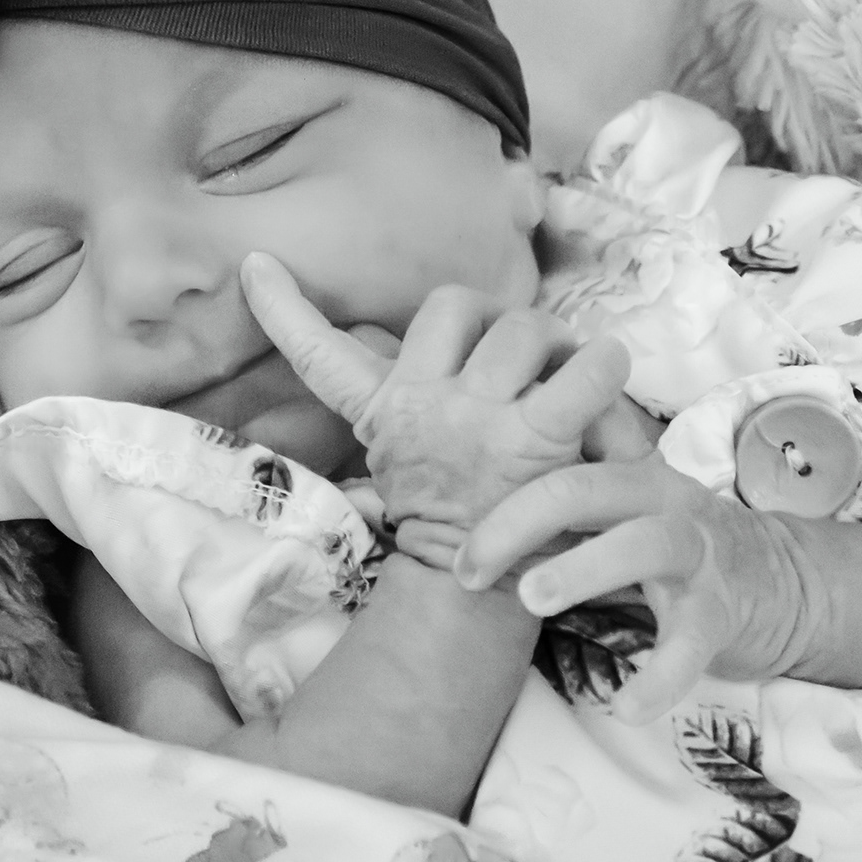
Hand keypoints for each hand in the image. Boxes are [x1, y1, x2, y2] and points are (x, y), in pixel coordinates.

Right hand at [242, 254, 632, 568]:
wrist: (477, 595)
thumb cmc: (451, 515)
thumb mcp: (397, 458)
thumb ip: (387, 401)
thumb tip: (379, 345)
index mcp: (384, 409)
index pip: (322, 354)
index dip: (286, 311)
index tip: (255, 266)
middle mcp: (423, 405)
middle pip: (458, 306)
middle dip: (499, 316)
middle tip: (525, 350)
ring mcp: (478, 420)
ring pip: (520, 327)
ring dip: (553, 340)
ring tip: (568, 369)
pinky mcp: (534, 441)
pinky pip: (582, 373)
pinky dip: (603, 362)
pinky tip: (606, 370)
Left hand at [458, 454, 819, 718]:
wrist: (778, 582)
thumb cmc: (671, 547)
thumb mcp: (620, 512)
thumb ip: (560, 506)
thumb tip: (460, 515)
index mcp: (627, 473)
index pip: (554, 466)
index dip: (497, 502)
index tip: (451, 551)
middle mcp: (663, 500)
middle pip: (585, 489)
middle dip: (518, 522)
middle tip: (467, 571)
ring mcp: (697, 554)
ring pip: (642, 545)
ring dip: (583, 567)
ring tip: (532, 601)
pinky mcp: (722, 612)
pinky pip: (688, 645)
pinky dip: (658, 679)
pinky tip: (624, 710)